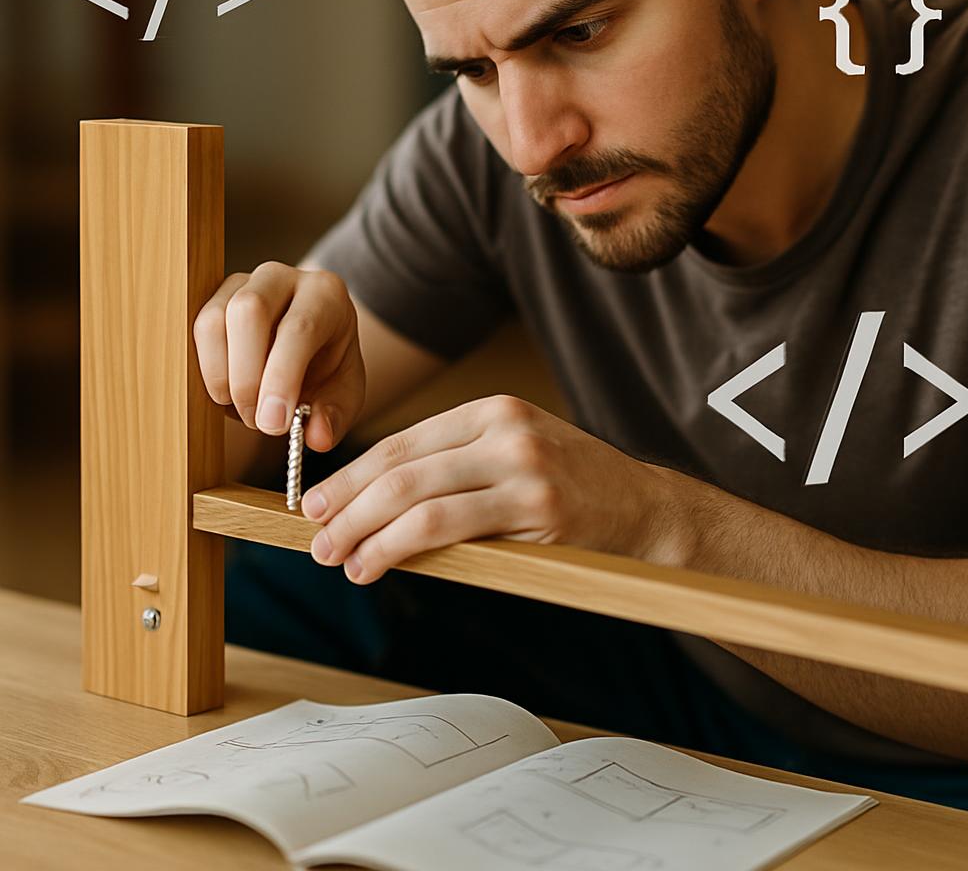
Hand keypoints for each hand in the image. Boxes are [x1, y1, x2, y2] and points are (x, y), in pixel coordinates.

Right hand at [193, 261, 364, 450]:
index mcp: (325, 294)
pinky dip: (203, 370)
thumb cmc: (327, 367)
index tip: (273, 423)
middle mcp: (281, 277)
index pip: (299, 328)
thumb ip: (335, 416)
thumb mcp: (344, 394)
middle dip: (246, 377)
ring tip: (243, 410)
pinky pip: (193, 330)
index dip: (281, 378)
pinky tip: (224, 393)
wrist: (307, 346)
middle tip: (257, 421)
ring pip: (212, 320)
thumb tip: (317, 438)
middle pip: (249, 311)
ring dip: (220, 376)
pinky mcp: (209, 298)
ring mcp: (239, 282)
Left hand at [301, 395, 689, 581]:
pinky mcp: (537, 508)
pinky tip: (375, 564)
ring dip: (363, 530)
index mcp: (494, 411)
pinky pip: (448, 527)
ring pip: (416, 497)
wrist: (647, 510)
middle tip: (314, 533)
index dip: (353, 472)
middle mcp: (505, 430)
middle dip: (346, 503)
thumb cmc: (575, 490)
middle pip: (401, 466)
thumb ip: (456, 470)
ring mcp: (523, 466)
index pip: (404, 440)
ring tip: (334, 556)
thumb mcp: (515, 458)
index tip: (318, 500)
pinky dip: (399, 548)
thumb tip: (377, 505)